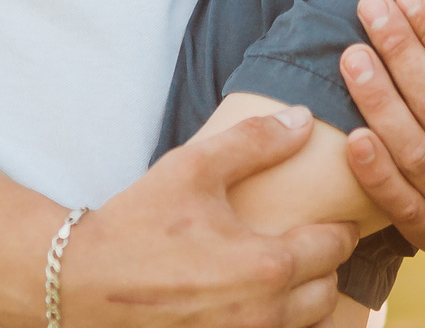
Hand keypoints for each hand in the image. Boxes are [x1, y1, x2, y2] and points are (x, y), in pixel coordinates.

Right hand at [61, 106, 358, 327]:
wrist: (81, 284)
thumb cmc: (139, 223)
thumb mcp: (194, 167)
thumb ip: (255, 140)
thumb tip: (302, 119)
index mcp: (266, 266)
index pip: (334, 247)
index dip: (343, 228)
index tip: (341, 216)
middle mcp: (262, 315)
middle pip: (327, 293)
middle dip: (328, 267)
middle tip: (316, 244)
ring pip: (302, 325)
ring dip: (304, 300)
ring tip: (291, 275)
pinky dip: (274, 321)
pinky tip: (254, 301)